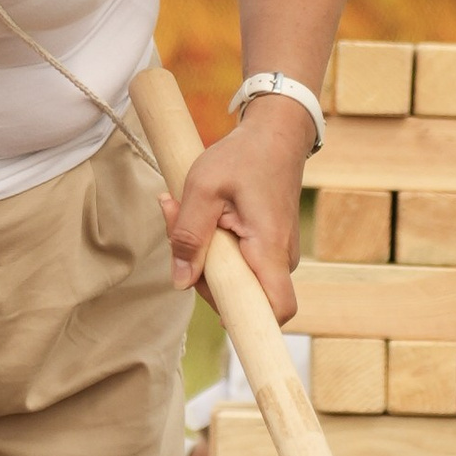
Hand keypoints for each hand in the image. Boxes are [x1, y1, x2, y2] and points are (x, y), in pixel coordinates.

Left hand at [167, 102, 312, 319]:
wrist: (276, 134)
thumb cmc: (243, 155)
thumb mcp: (203, 186)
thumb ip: (189, 235)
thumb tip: (180, 281)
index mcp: (269, 247)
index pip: (276, 311)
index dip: (248, 322)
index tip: (215, 310)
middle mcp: (280, 257)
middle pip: (242, 297)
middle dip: (201, 273)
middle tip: (175, 220)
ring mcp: (276, 254)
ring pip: (237, 280)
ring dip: (204, 256)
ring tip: (183, 211)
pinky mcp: (268, 247)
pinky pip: (240, 264)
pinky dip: (215, 248)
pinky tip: (200, 217)